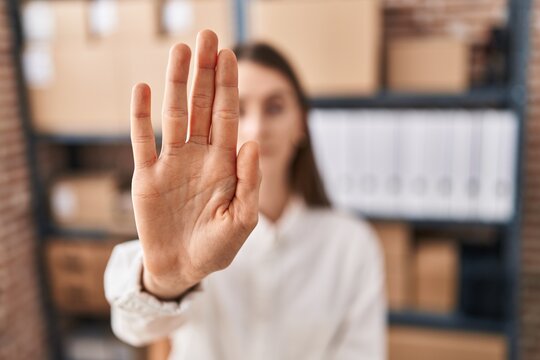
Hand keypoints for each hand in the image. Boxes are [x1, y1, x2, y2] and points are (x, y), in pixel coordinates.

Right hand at [129, 30, 260, 299]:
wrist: (182, 269)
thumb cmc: (216, 248)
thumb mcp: (242, 221)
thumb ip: (250, 183)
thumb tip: (250, 143)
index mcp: (224, 163)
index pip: (228, 116)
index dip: (229, 86)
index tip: (229, 55)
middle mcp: (198, 155)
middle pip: (203, 106)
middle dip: (205, 73)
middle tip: (206, 36)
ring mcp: (172, 163)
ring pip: (174, 114)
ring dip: (176, 83)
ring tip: (179, 50)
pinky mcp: (146, 176)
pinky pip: (142, 140)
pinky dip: (141, 115)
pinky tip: (142, 89)